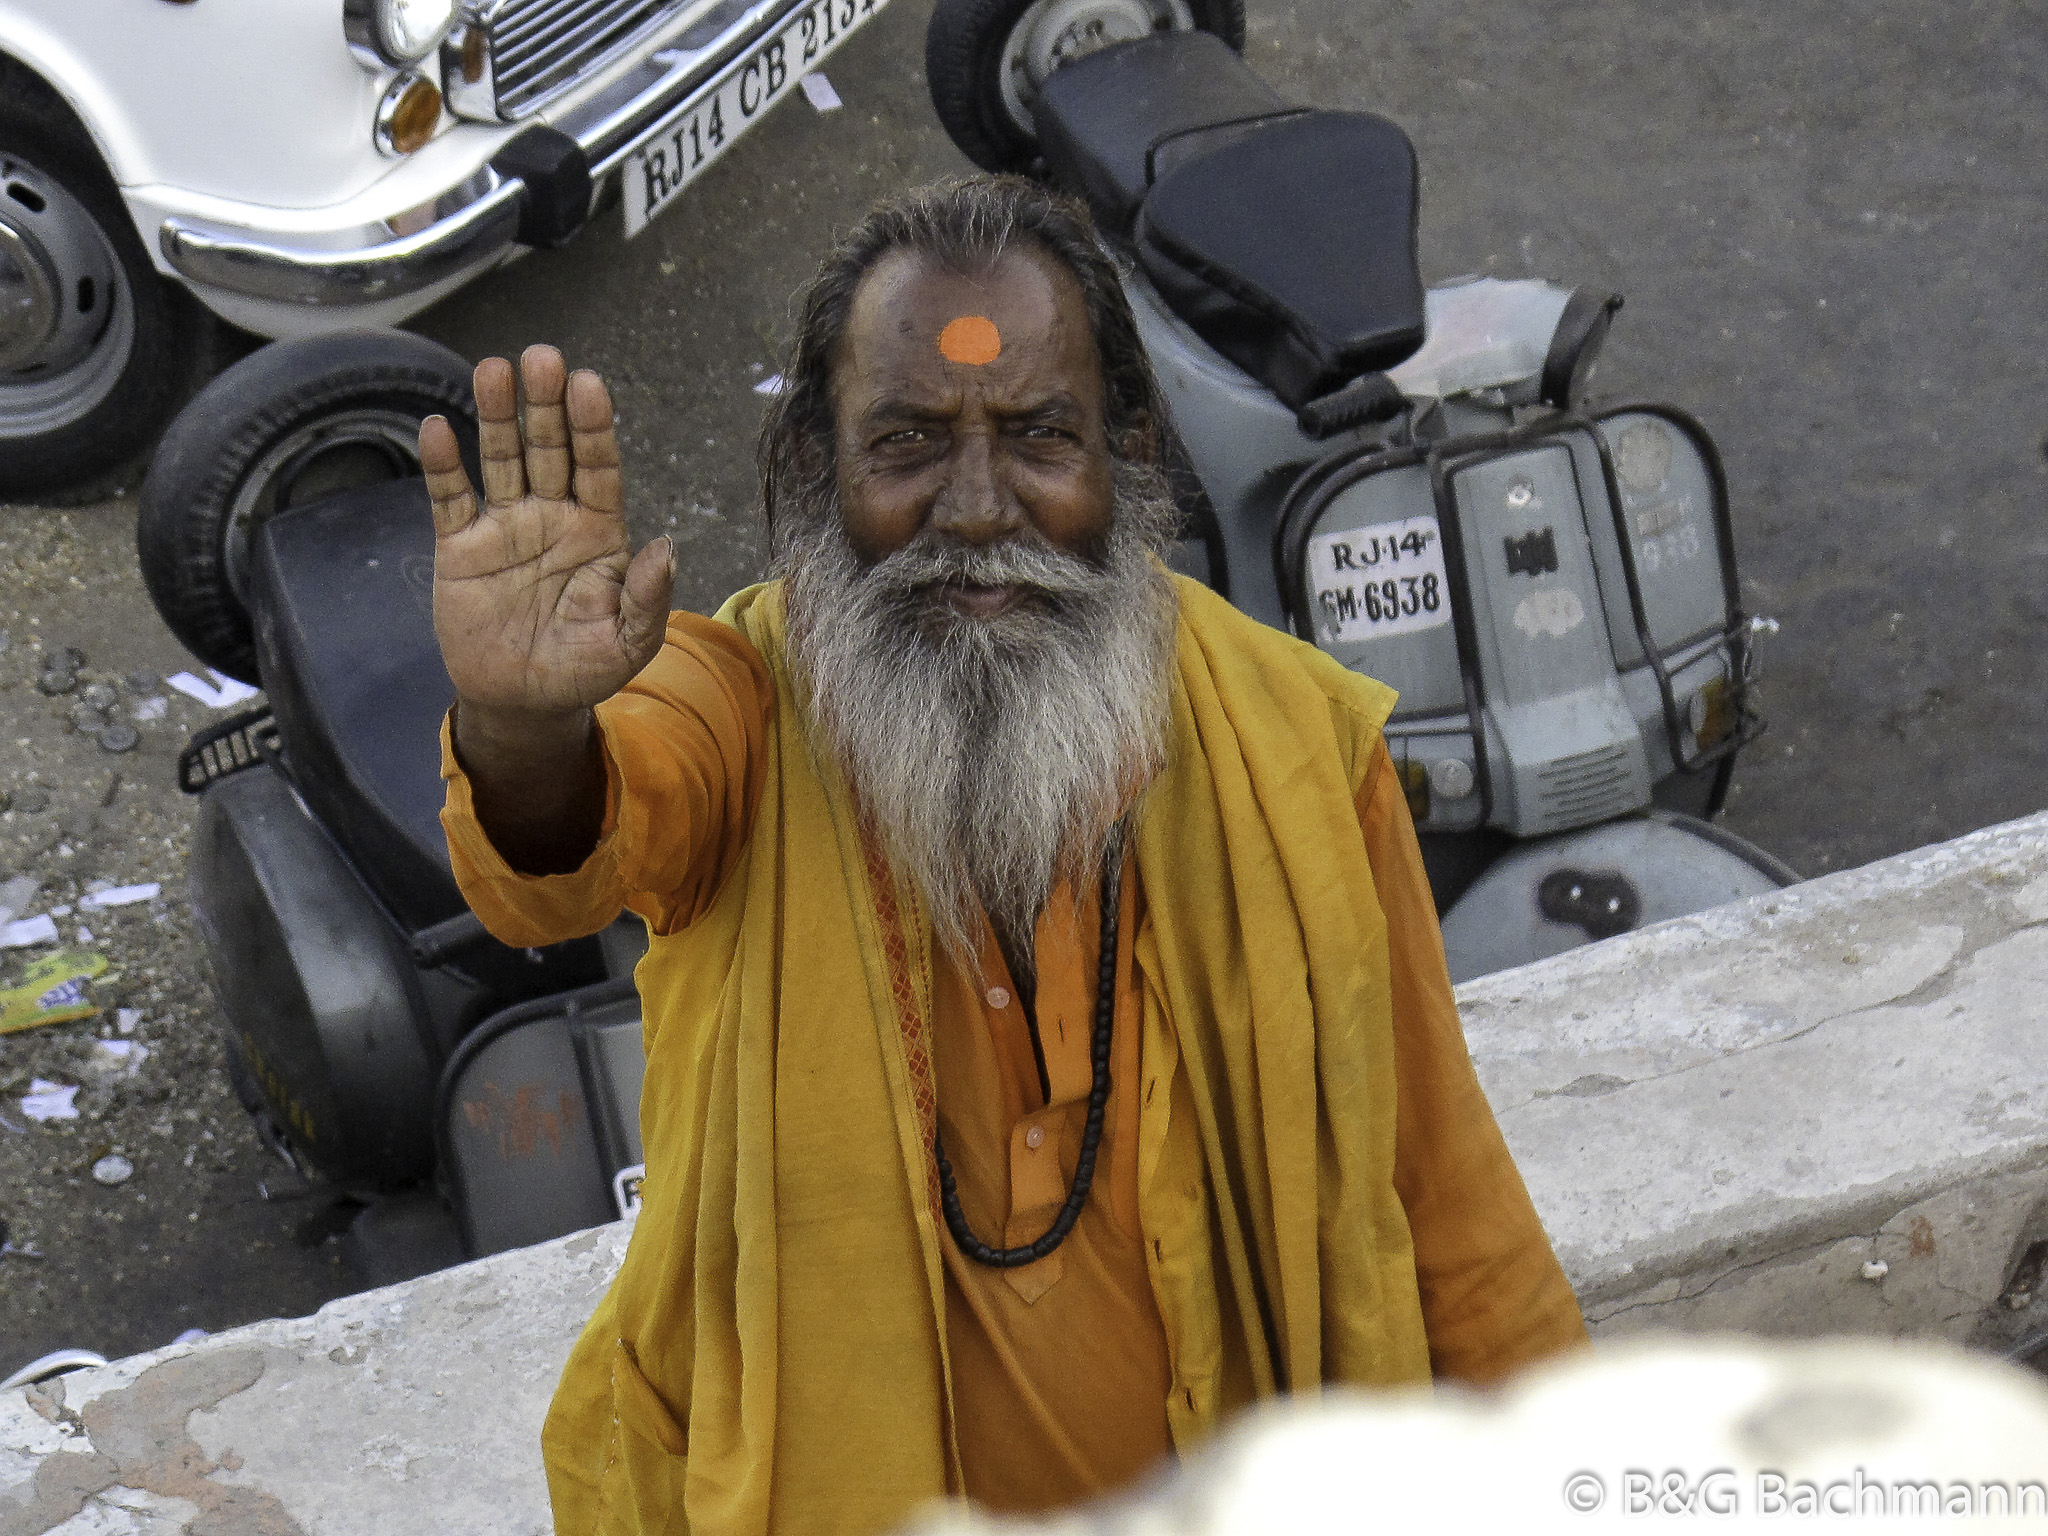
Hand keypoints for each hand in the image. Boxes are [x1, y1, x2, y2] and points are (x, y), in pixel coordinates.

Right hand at [421, 345, 673, 723]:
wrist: (522, 702)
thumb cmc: (583, 669)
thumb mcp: (628, 644)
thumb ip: (648, 598)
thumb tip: (666, 546)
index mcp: (599, 532)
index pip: (599, 467)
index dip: (594, 427)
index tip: (590, 385)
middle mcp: (553, 516)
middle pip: (550, 449)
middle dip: (547, 405)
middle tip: (544, 357)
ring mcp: (506, 526)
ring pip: (502, 460)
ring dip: (498, 415)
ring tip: (494, 370)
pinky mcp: (461, 546)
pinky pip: (451, 497)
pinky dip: (443, 465)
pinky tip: (439, 428)